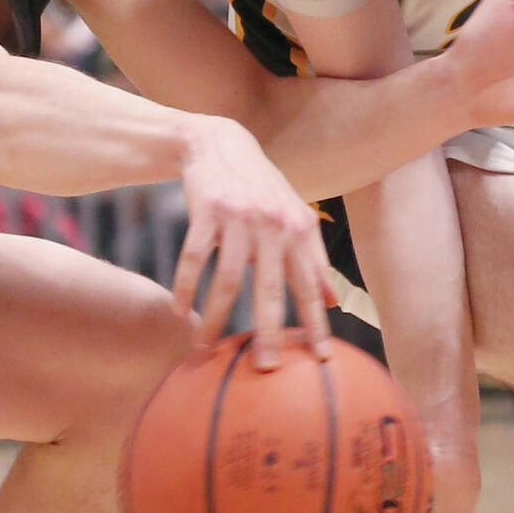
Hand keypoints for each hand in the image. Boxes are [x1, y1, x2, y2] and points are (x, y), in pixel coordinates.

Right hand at [170, 118, 333, 368]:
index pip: (309, 285)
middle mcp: (272, 224)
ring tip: (203, 349)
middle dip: (268, 332)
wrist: (219, 144)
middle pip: (269, 289)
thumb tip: (333, 302)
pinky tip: (180, 310)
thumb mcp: (294, 214)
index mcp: (297, 229)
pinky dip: (186, 286)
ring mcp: (238, 217)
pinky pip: (194, 257)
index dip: (316, 322)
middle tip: (263, 368)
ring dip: (215, 318)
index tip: (321, 359)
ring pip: (226, 279)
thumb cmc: (260, 188)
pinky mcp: (206, 211)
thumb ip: (313, 256)